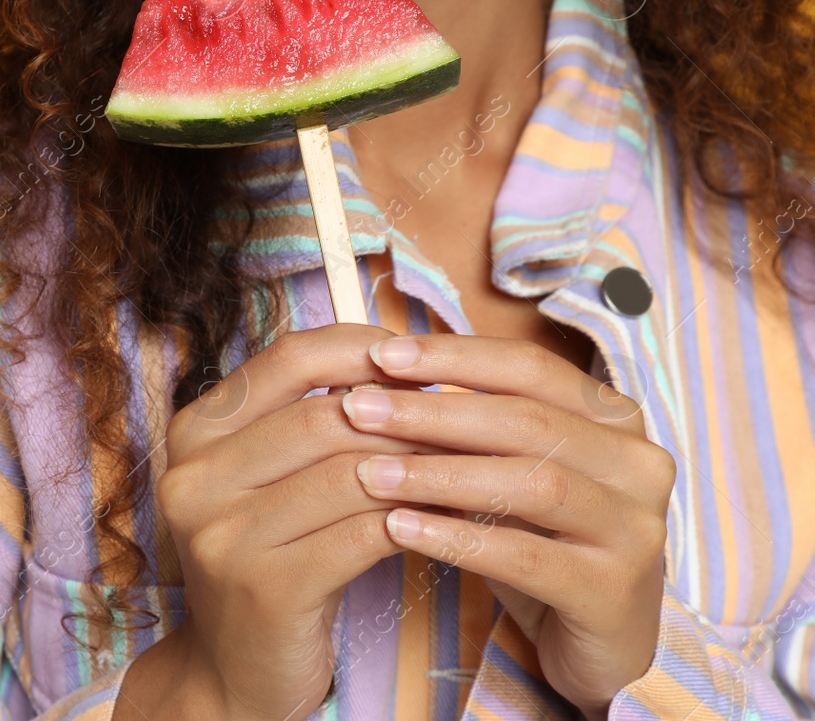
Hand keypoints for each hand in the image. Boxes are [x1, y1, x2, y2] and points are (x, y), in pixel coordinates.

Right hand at [118, 324, 443, 720]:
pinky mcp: (266, 587)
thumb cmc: (269, 557)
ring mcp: (223, 535)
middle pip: (324, 417)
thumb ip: (303, 416)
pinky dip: (416, 522)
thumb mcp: (263, 478)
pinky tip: (448, 519)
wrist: (233, 671)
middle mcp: (194, 477)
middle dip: (404, 416)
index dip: (360, 349)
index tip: (418, 361)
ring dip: (419, 468)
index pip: (287, 359)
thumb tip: (400, 358)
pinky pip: (362, 535)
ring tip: (467, 465)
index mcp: (193, 432)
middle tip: (462, 419)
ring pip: (348, 474)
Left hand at [339, 335, 675, 718]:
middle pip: (527, 420)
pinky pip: (527, 558)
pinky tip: (400, 528)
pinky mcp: (615, 592)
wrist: (601, 641)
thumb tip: (377, 384)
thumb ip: (466, 428)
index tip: (380, 354)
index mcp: (615, 418)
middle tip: (357, 408)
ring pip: (532, 484)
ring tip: (369, 473)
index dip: (453, 356)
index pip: (529, 367)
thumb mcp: (507, 472)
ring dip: (440, 474)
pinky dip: (457, 538)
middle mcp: (638, 464)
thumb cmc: (543, 538)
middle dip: (432, 411)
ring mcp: (635, 529)